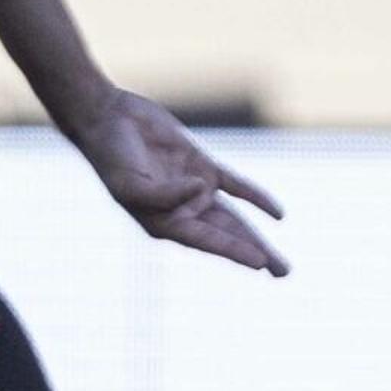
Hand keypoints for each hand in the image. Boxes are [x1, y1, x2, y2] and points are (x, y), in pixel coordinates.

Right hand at [66, 87, 288, 274]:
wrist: (107, 118)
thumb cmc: (110, 155)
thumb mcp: (130, 182)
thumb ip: (164, 193)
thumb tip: (203, 188)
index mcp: (162, 222)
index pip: (205, 240)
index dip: (233, 251)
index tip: (259, 263)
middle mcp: (181, 210)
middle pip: (226, 235)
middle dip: (255, 254)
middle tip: (283, 272)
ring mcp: (193, 189)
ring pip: (233, 218)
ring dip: (257, 237)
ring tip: (279, 263)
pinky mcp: (201, 165)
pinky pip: (235, 186)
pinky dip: (256, 199)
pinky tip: (277, 214)